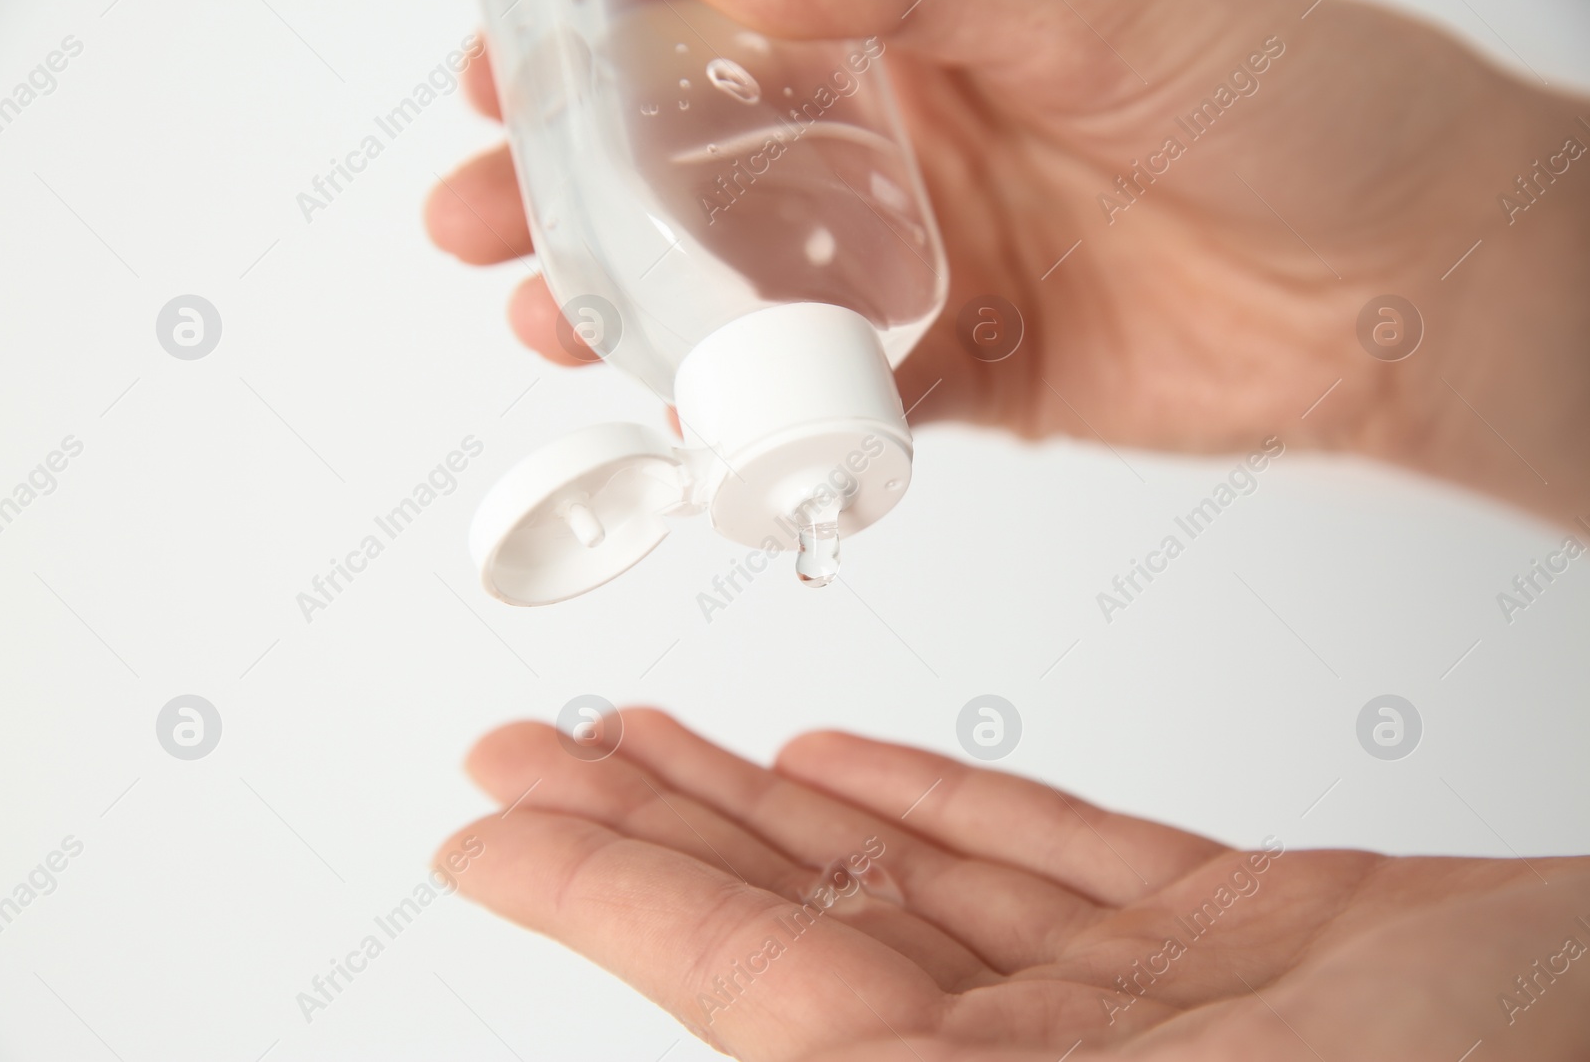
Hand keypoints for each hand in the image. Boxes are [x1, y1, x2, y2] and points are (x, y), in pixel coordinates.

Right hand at [427, 0, 1589, 520]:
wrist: (1400, 274)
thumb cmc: (1289, 93)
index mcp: (917, 19)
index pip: (718, 24)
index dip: (600, 48)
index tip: (505, 70)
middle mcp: (905, 135)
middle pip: (698, 163)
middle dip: (571, 191)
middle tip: (477, 215)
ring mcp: (925, 257)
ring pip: (743, 288)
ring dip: (635, 309)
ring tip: (547, 320)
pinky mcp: (964, 367)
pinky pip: (835, 398)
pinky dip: (758, 420)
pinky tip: (683, 423)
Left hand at [438, 709, 1589, 1060]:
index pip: (755, 992)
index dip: (608, 901)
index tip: (495, 831)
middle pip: (805, 928)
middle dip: (650, 830)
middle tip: (528, 747)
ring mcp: (1149, 1004)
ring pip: (908, 876)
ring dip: (769, 805)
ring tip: (655, 733)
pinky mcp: (1242, 940)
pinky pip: (1049, 859)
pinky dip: (940, 802)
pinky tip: (841, 766)